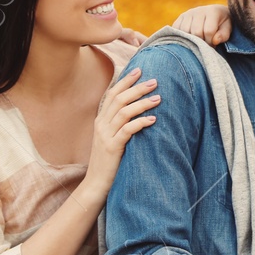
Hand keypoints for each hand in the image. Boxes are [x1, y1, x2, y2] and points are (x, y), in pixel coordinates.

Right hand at [82, 68, 160, 193]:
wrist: (96, 184)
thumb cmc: (108, 162)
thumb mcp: (111, 139)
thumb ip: (119, 125)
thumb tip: (137, 111)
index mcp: (100, 120)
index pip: (112, 94)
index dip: (125, 81)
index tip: (139, 70)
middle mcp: (101, 125)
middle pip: (119, 99)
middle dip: (137, 88)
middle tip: (154, 81)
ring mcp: (105, 136)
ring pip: (123, 112)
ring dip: (142, 103)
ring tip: (158, 98)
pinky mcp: (112, 148)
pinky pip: (127, 130)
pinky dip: (140, 122)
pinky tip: (152, 120)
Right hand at [173, 4, 231, 44]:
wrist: (215, 13)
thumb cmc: (222, 24)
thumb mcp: (228, 29)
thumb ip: (224, 35)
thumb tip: (214, 41)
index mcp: (212, 11)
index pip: (208, 31)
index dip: (211, 42)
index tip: (213, 45)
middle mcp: (199, 10)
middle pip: (196, 32)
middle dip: (201, 42)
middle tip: (205, 45)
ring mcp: (188, 13)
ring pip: (185, 31)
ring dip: (191, 40)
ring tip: (198, 41)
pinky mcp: (181, 17)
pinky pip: (176, 29)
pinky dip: (181, 36)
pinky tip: (189, 38)